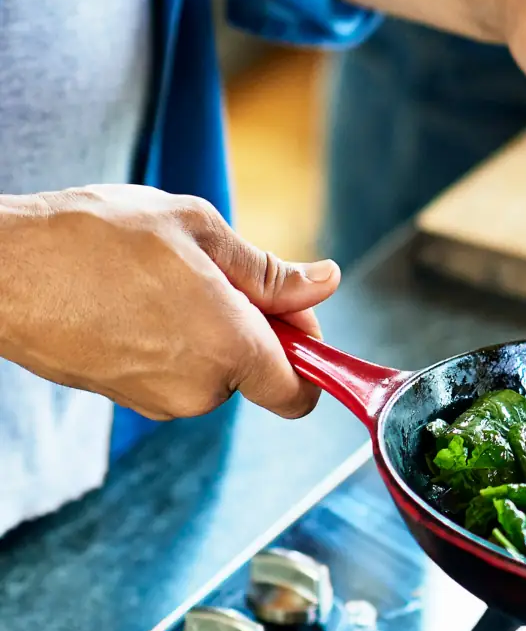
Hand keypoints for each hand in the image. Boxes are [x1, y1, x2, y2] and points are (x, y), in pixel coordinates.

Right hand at [0, 186, 340, 420]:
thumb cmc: (96, 238)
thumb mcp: (198, 230)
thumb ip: (269, 271)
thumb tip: (324, 282)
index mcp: (231, 350)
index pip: (302, 393)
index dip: (309, 352)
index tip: (292, 314)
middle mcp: (198, 390)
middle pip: (257, 372)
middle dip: (251, 325)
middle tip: (211, 271)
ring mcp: (155, 399)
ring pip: (212, 368)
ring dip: (206, 328)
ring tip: (158, 278)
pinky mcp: (121, 396)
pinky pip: (171, 370)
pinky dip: (169, 339)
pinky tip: (133, 298)